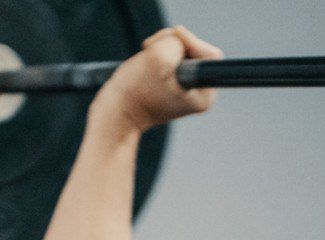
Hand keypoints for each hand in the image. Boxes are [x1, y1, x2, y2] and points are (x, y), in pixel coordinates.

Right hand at [92, 25, 223, 133]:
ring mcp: (189, 90)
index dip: (188, 42)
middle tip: (150, 51)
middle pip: (196, 50)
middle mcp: (201, 94)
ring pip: (182, 50)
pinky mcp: (176, 84)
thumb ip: (175, 41)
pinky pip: (173, 56)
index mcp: (204, 95)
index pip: (209, 53)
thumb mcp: (157, 58)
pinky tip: (147, 64)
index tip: (166, 46)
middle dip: (173, 45)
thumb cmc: (134, 93)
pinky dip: (159, 54)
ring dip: (162, 48)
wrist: (116, 113)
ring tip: (146, 59)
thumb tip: (178, 41)